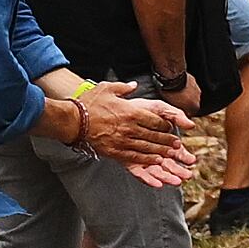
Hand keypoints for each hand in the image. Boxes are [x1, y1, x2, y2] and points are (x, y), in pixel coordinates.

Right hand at [74, 87, 196, 179]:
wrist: (72, 121)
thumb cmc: (88, 104)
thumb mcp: (107, 88)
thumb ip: (123, 87)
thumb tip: (133, 85)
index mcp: (130, 112)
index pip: (154, 120)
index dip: (165, 125)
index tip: (170, 127)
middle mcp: (129, 128)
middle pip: (154, 136)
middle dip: (167, 141)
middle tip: (176, 145)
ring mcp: (122, 141)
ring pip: (146, 148)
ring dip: (160, 152)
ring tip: (169, 155)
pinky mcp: (113, 151)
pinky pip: (134, 157)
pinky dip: (146, 160)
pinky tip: (153, 161)